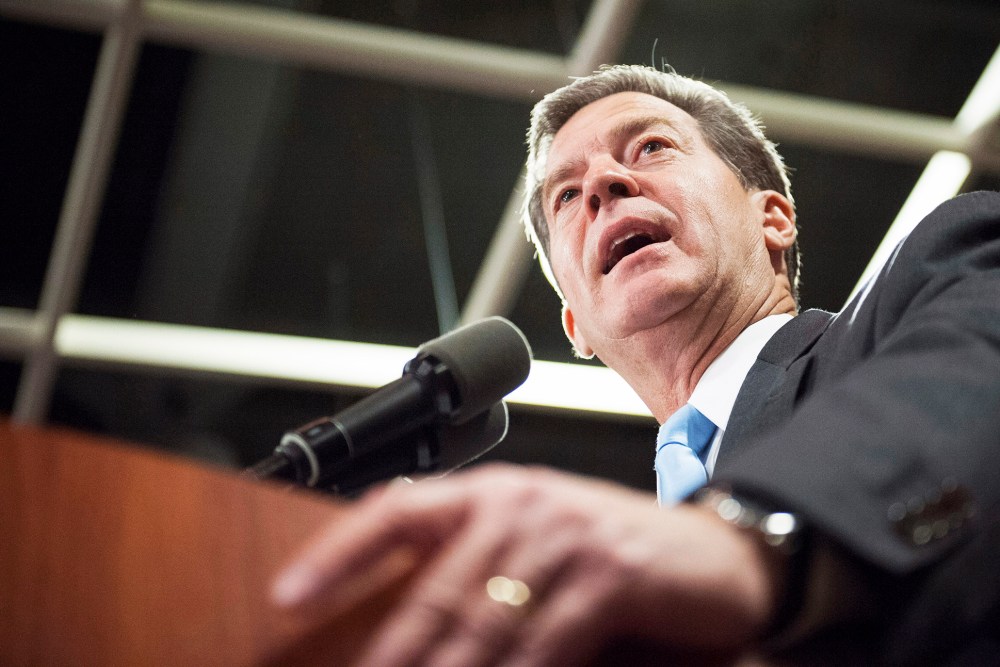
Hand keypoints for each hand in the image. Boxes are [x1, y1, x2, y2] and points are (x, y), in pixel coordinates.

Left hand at [271, 463, 781, 665]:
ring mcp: (566, 537)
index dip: (338, 554)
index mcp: (494, 493)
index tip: (286, 597)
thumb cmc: (617, 553)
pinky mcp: (609, 574)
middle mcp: (522, 504)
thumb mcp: (540, 543)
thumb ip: (478, 569)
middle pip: (435, 589)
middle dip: (389, 654)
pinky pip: (545, 645)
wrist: (719, 552)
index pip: (397, 510)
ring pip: (482, 623)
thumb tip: (411, 627)